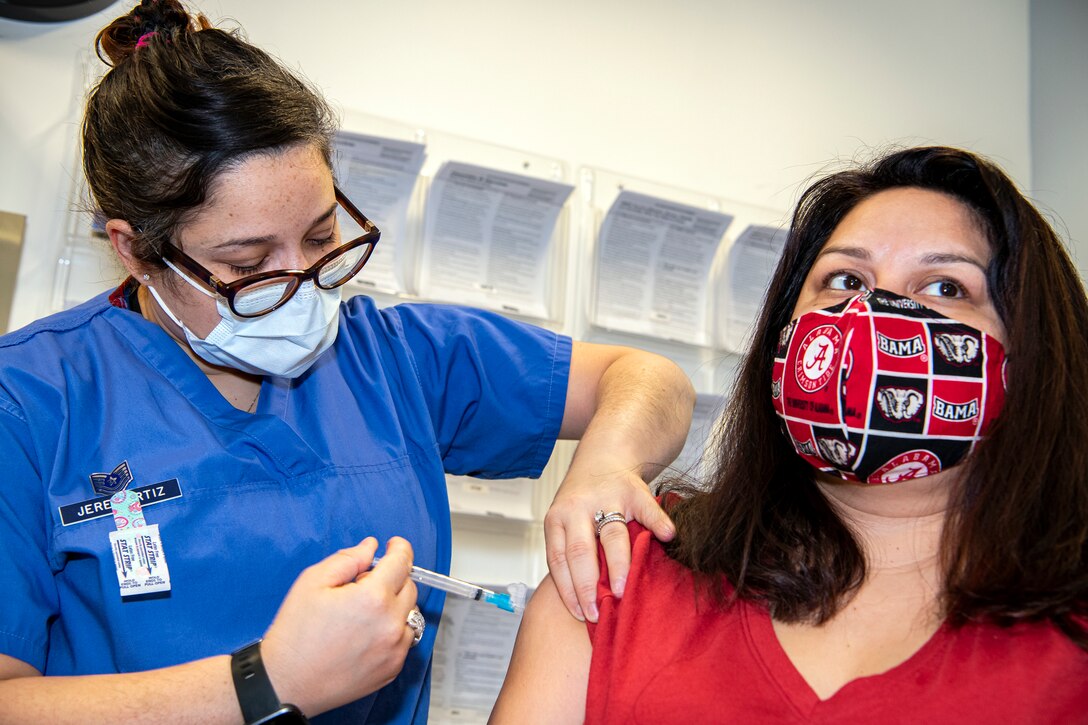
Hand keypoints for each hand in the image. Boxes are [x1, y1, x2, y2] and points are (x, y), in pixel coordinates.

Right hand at [260, 537, 417, 715]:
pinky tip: (367, 632)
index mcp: (373, 598)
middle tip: (365, 584)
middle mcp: (391, 624)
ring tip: (365, 611)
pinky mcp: (392, 669)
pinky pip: (404, 639)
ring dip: (395, 604)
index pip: (401, 562)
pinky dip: (393, 629)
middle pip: (409, 587)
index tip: (394, 546)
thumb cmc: (295, 633)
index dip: (399, 549)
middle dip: (393, 577)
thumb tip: (371, 547)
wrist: (286, 682)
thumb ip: (348, 559)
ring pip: (410, 614)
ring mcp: (394, 650)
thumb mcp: (313, 582)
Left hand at [543, 463, 673, 622]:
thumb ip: (573, 555)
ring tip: (623, 589)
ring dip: (618, 565)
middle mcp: (577, 508)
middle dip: (588, 585)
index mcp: (557, 520)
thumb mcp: (567, 524)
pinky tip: (667, 537)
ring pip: (612, 535)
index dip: (569, 590)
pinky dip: (658, 523)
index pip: (559, 560)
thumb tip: (585, 605)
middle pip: (580, 551)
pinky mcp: (633, 490)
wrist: (603, 457)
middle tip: (599, 611)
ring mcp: (606, 498)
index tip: (581, 614)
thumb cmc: (585, 502)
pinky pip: (646, 509)